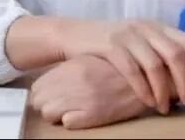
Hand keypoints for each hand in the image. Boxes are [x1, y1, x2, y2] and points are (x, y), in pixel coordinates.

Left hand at [29, 56, 147, 129]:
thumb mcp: (90, 61)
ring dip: (58, 114)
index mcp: (72, 67)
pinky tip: (85, 116)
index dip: (43, 94)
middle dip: (46, 105)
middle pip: (39, 100)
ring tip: (74, 110)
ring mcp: (82, 97)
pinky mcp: (93, 113)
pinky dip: (72, 122)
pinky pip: (67, 123)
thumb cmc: (118, 68)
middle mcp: (73, 80)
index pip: (37, 86)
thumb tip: (51, 82)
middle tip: (61, 105)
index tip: (51, 97)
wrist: (147, 76)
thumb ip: (71, 69)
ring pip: (49, 113)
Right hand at [59, 18, 184, 113]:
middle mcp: (145, 27)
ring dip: (164, 90)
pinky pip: (132, 70)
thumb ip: (159, 50)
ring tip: (165, 107)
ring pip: (155, 64)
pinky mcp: (110, 46)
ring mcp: (127, 35)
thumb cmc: (112, 43)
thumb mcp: (139, 40)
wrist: (75, 35)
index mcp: (156, 26)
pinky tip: (148, 101)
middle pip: (175, 54)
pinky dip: (143, 88)